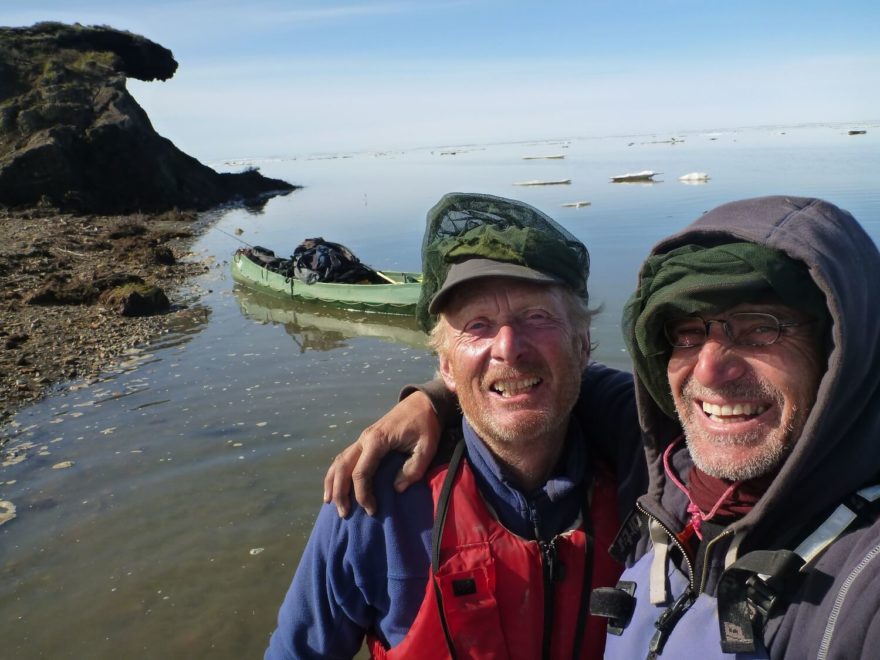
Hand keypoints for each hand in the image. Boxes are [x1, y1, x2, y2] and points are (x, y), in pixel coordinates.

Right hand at [323, 391, 440, 516]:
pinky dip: (336, 472)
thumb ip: (413, 469)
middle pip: (343, 468)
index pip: (361, 472)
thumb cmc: (426, 424)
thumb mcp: (426, 447)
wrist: (423, 402)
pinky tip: (335, 485)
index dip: (363, 494)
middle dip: (340, 492)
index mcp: (377, 440)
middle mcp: (364, 439)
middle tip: (344, 514)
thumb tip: (396, 488)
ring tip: (331, 503)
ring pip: (339, 461)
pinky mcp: (365, 440)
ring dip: (333, 482)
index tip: (373, 510)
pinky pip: (344, 457)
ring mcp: (362, 438)